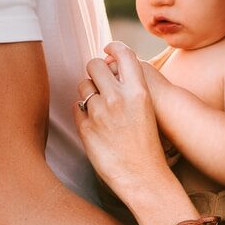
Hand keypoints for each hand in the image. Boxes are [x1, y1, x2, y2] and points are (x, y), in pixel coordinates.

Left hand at [74, 42, 171, 198]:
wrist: (144, 178)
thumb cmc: (148, 144)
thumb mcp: (146, 109)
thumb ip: (130, 88)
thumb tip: (109, 65)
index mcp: (138, 92)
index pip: (123, 53)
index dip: (114, 47)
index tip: (107, 49)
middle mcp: (118, 98)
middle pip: (94, 64)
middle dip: (94, 70)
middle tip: (99, 81)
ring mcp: (99, 113)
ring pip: (83, 86)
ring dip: (88, 92)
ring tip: (100, 108)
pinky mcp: (86, 128)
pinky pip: (76, 108)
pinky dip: (83, 114)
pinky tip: (96, 126)